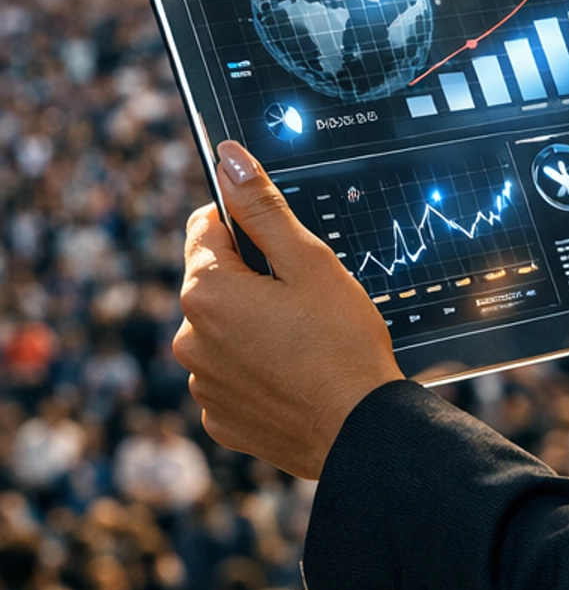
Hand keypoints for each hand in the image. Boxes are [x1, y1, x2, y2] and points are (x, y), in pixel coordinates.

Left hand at [175, 142, 401, 479]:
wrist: (358, 431)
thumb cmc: (341, 342)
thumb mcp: (308, 262)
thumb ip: (262, 207)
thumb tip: (228, 158)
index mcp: (206, 292)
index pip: (204, 226)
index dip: (246, 226)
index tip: (281, 244)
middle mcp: (189, 338)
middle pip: (214, 281)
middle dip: (251, 278)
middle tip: (304, 296)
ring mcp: (202, 383)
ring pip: (222, 329)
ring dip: (251, 325)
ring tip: (304, 339)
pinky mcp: (219, 417)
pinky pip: (230, 374)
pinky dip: (255, 368)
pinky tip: (294, 374)